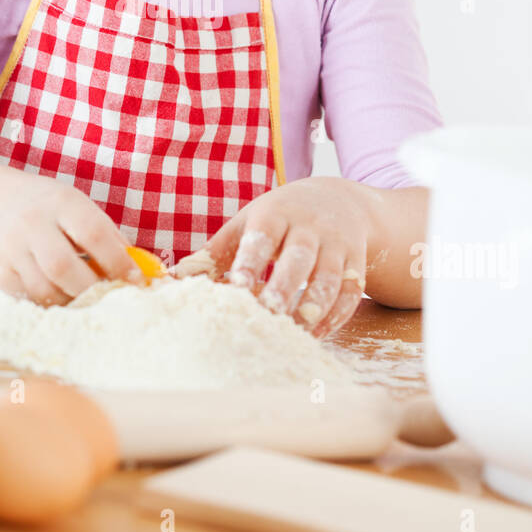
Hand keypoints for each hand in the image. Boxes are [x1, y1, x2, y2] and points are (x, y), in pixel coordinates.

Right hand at [0, 169, 140, 301]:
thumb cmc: (43, 205)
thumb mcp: (74, 204)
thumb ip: (104, 232)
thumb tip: (137, 266)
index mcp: (60, 202)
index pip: (93, 233)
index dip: (117, 260)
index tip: (134, 279)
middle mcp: (32, 223)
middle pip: (64, 267)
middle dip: (92, 289)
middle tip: (110, 297)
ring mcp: (11, 249)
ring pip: (44, 289)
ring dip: (71, 301)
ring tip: (86, 299)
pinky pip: (28, 298)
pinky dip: (49, 303)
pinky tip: (61, 297)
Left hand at [203, 178, 370, 337]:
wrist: (340, 200)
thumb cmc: (280, 217)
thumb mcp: (247, 223)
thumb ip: (215, 252)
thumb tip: (174, 279)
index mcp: (275, 214)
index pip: (263, 237)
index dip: (251, 262)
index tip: (238, 286)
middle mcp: (309, 226)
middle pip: (300, 256)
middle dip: (285, 285)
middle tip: (270, 312)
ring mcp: (337, 244)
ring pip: (331, 276)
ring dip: (315, 304)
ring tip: (297, 329)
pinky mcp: (358, 261)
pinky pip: (352, 290)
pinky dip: (337, 314)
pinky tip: (318, 332)